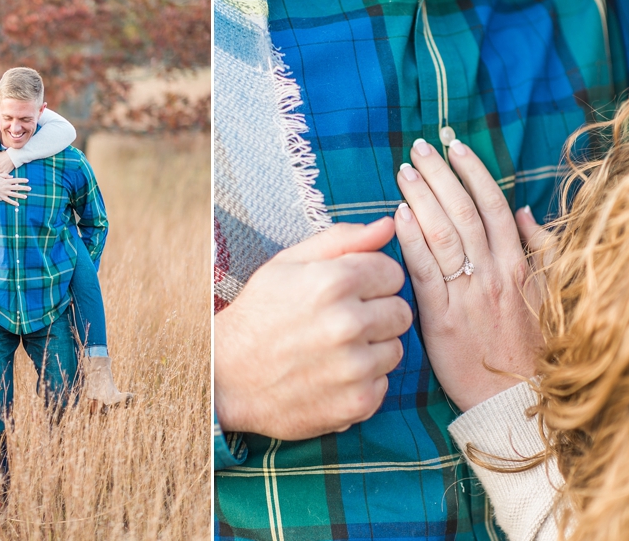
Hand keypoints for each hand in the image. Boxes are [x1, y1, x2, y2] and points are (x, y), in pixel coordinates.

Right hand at [0, 173, 29, 205]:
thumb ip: (5, 175)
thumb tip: (12, 176)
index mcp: (6, 181)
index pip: (16, 180)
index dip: (22, 180)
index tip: (27, 180)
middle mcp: (6, 187)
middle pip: (17, 188)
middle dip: (24, 188)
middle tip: (30, 188)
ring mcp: (4, 193)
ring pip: (14, 195)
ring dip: (20, 196)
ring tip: (26, 196)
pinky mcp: (2, 197)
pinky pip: (8, 200)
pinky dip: (13, 203)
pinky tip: (18, 204)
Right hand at [214, 219, 412, 440]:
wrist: (226, 377)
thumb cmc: (259, 314)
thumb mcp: (288, 264)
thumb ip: (342, 240)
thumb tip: (389, 225)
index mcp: (334, 282)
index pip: (393, 273)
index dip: (372, 279)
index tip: (350, 291)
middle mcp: (348, 324)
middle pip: (402, 311)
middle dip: (377, 313)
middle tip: (342, 321)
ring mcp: (354, 367)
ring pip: (396, 349)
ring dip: (372, 348)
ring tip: (335, 349)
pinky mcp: (357, 403)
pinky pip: (384, 384)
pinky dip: (363, 381)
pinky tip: (332, 375)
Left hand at [394, 139, 543, 410]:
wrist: (513, 397)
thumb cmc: (526, 344)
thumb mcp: (545, 294)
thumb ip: (539, 251)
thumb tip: (524, 211)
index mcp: (517, 264)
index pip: (493, 206)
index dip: (472, 172)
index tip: (454, 147)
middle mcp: (493, 272)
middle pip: (464, 211)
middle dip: (440, 175)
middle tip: (419, 148)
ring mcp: (467, 292)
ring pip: (444, 234)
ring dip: (422, 197)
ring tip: (404, 172)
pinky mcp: (442, 315)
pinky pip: (425, 270)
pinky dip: (412, 239)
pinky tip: (398, 216)